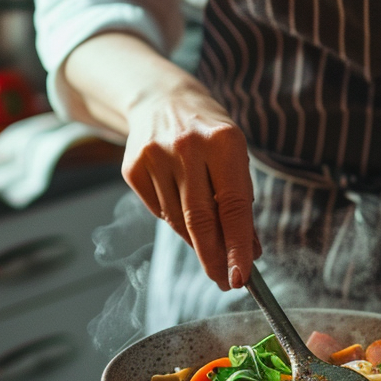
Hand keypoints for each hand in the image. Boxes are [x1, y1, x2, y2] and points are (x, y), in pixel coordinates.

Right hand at [122, 81, 260, 289]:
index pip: (232, 207)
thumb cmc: (208, 133)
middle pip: (199, 220)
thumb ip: (241, 202)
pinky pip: (158, 212)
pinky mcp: (132, 168)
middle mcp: (186, 147)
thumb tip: (248, 251)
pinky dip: (174, 222)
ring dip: (196, 240)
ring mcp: (155, 156)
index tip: (242, 277)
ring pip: (177, 221)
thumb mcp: (234, 156)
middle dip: (214, 257)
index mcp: (222, 141)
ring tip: (208, 241)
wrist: (161, 99)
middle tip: (223, 280)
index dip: (238, 246)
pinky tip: (181, 208)